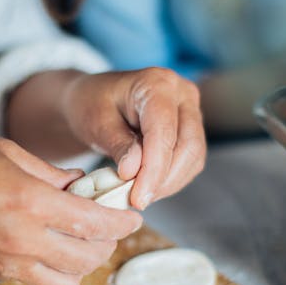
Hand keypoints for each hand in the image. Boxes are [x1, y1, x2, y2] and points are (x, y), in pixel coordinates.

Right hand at [0, 135, 140, 284]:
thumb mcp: (7, 152)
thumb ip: (52, 173)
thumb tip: (83, 186)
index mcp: (30, 202)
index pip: (95, 223)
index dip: (122, 222)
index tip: (131, 216)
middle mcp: (22, 239)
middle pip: (88, 257)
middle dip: (108, 242)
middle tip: (106, 224)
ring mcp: (7, 262)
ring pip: (68, 282)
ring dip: (83, 263)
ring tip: (79, 240)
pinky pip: (39, 283)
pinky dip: (55, 271)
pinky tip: (49, 247)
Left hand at [61, 68, 205, 208]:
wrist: (95, 100)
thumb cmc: (92, 105)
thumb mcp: (96, 123)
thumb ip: (118, 144)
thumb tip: (134, 171)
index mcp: (157, 83)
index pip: (164, 131)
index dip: (153, 169)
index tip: (138, 197)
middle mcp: (181, 93)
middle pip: (187, 146)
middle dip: (163, 180)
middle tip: (137, 200)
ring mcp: (191, 110)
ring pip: (193, 157)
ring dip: (168, 183)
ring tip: (139, 195)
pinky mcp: (191, 129)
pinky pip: (190, 162)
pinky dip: (171, 180)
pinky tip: (149, 187)